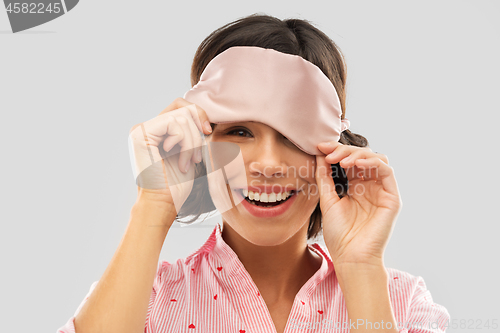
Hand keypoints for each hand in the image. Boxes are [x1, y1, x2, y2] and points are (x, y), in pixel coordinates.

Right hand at [128, 98, 211, 212]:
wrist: (164, 204)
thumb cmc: (177, 185)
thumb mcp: (188, 151)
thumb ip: (190, 131)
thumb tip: (203, 115)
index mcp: (155, 131)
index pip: (180, 106)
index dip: (199, 115)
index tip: (208, 132)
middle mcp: (145, 128)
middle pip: (182, 108)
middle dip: (197, 132)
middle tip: (197, 157)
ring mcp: (140, 130)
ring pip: (181, 117)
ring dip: (192, 143)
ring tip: (189, 163)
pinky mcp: (140, 134)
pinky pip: (174, 123)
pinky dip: (185, 143)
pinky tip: (180, 162)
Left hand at [315, 141, 402, 268]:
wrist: (350, 257)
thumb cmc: (339, 234)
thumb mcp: (327, 200)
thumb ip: (325, 177)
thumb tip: (319, 154)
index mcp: (355, 187)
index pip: (349, 161)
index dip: (336, 151)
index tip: (319, 147)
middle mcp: (370, 187)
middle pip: (362, 157)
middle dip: (345, 151)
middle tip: (329, 153)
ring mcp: (382, 191)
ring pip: (376, 159)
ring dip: (358, 154)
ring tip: (342, 161)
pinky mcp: (391, 198)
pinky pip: (386, 171)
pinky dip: (372, 163)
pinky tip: (356, 165)